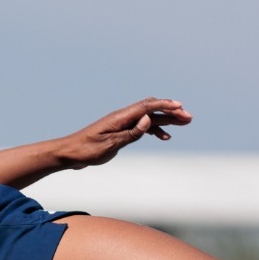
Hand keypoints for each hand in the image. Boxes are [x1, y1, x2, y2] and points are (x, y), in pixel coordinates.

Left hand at [61, 97, 192, 166]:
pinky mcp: (119, 131)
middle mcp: (123, 117)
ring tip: (183, 124)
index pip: (147, 107)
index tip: (182, 108)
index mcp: (121, 117)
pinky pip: (141, 126)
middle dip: (171, 111)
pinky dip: (154, 129)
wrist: (69, 153)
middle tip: (189, 117)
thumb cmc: (87, 150)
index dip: (166, 106)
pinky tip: (164, 137)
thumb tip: (149, 119)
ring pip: (148, 117)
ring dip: (166, 119)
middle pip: (151, 109)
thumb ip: (131, 133)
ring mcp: (121, 123)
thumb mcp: (110, 144)